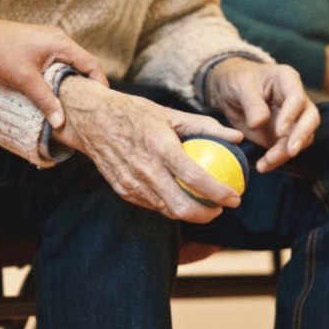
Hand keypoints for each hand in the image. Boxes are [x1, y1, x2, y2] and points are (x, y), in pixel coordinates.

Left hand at [0, 17, 107, 128]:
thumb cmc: (1, 52)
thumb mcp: (25, 80)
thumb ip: (46, 100)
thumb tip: (61, 122)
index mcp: (62, 44)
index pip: (91, 64)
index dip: (99, 84)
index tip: (102, 103)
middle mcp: (59, 39)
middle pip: (83, 64)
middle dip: (88, 85)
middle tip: (90, 107)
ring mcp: (49, 41)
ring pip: (70, 64)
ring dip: (73, 81)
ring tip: (74, 102)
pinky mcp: (40, 45)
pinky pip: (58, 62)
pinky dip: (61, 76)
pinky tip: (56, 90)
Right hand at [52, 77, 243, 223]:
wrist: (91, 120)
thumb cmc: (134, 113)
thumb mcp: (170, 113)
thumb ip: (205, 126)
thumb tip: (237, 137)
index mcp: (160, 147)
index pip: (195, 178)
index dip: (219, 193)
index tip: (235, 197)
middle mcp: (145, 169)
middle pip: (181, 206)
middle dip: (207, 215)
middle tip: (220, 208)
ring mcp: (132, 183)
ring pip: (167, 210)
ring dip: (189, 213)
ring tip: (204, 206)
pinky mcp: (123, 190)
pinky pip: (151, 205)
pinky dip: (168, 205)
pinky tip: (179, 198)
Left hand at [205, 58, 319, 172]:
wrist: (229, 92)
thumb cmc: (237, 80)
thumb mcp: (240, 86)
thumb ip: (252, 103)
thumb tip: (259, 123)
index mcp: (287, 80)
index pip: (297, 97)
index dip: (291, 115)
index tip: (279, 131)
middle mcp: (296, 99)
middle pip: (310, 118)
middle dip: (301, 136)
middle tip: (290, 151)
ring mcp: (293, 119)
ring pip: (302, 138)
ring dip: (286, 153)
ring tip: (266, 162)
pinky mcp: (284, 135)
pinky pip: (287, 149)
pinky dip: (277, 160)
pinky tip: (263, 166)